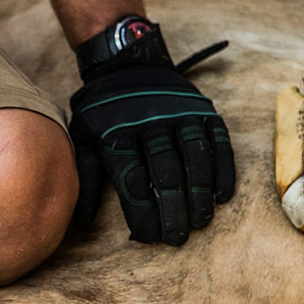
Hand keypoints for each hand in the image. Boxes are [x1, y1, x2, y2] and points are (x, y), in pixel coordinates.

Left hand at [69, 65, 235, 244]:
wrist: (126, 64)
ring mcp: (179, 113)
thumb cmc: (100, 113)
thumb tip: (81, 222)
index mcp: (116, 133)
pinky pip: (218, 140)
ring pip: (194, 156)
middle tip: (176, 238)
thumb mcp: (82, 140)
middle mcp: (150, 122)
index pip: (133, 179)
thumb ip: (86, 179)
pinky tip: (222, 196)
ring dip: (200, 192)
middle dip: (173, 209)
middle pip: (166, 171)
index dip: (142, 211)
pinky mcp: (203, 109)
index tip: (148, 238)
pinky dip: (223, 168)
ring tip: (200, 222)